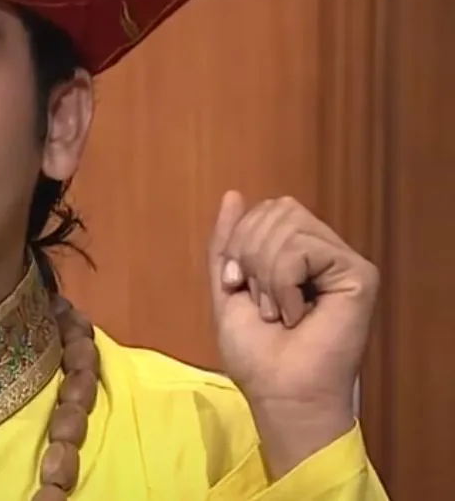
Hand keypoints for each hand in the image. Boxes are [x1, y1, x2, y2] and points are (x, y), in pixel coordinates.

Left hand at [207, 191, 378, 474]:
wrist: (279, 391)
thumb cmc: (256, 352)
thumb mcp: (228, 285)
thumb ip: (229, 241)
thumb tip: (232, 195)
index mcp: (296, 252)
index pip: (266, 210)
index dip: (240, 241)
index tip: (235, 284)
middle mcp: (324, 252)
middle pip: (276, 209)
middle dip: (250, 254)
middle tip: (259, 301)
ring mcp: (343, 262)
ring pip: (288, 224)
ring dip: (266, 273)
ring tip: (277, 311)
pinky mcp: (358, 275)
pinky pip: (303, 248)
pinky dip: (283, 282)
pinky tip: (295, 313)